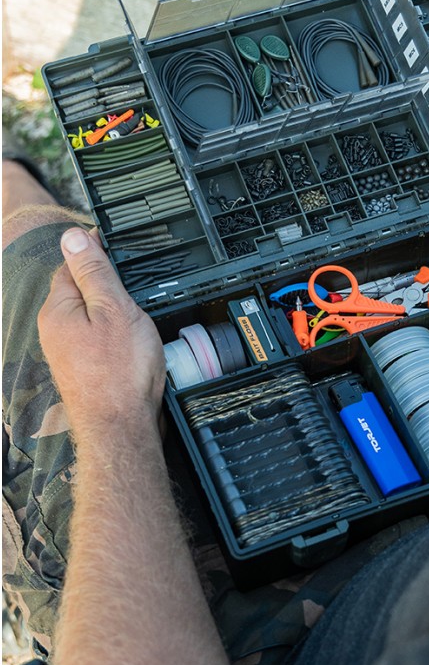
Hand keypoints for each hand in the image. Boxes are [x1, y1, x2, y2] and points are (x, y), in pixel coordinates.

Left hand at [38, 228, 165, 443]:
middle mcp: (54, 330)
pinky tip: (130, 343)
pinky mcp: (81, 369)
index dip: (96, 256)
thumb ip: (94, 272)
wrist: (121, 427)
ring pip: (89, 316)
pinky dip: (113, 334)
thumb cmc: (121, 371)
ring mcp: (66, 352)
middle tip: (135, 289)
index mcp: (58, 310)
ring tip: (136, 318)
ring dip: (110, 312)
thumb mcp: (114, 308)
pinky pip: (95, 338)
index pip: (71, 266)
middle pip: (79, 291)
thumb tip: (73, 237)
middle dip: (104, 286)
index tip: (120, 251)